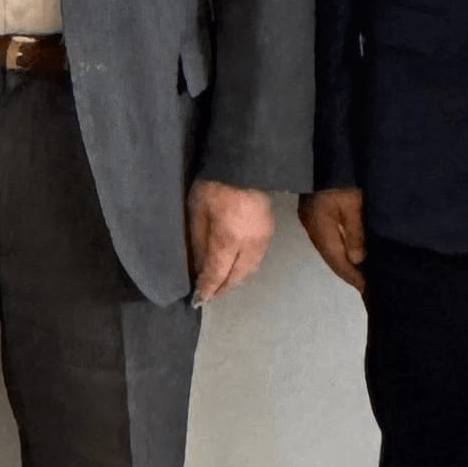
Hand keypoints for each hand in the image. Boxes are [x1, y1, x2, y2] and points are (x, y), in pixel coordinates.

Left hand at [187, 178, 273, 304]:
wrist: (246, 165)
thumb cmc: (214, 187)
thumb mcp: (198, 213)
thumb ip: (199, 243)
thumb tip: (199, 268)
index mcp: (229, 241)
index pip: (217, 273)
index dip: (207, 288)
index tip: (198, 300)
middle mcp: (250, 246)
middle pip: (236, 277)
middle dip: (222, 289)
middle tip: (209, 296)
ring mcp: (263, 240)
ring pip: (249, 270)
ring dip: (235, 281)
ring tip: (221, 286)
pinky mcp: (269, 232)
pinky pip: (256, 259)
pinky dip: (245, 269)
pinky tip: (236, 269)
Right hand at [300, 186, 366, 295]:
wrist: (322, 153)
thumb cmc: (340, 178)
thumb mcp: (353, 204)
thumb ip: (354, 232)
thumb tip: (357, 260)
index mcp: (320, 228)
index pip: (337, 260)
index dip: (352, 276)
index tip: (368, 290)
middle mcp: (312, 228)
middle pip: (330, 257)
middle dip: (348, 272)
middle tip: (367, 286)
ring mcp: (310, 220)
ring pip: (328, 249)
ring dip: (343, 262)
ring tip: (361, 273)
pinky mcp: (313, 214)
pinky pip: (327, 239)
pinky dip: (339, 250)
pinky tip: (349, 253)